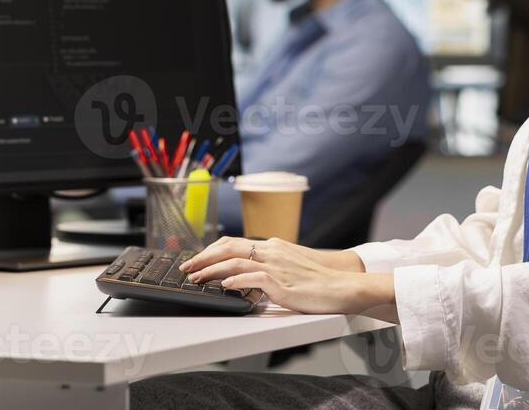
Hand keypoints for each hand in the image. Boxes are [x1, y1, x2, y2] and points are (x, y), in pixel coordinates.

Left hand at [179, 237, 392, 315]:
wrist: (342, 286)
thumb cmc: (316, 281)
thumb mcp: (289, 267)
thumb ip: (268, 267)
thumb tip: (244, 275)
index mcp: (272, 246)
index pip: (234, 242)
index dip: (211, 250)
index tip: (196, 259)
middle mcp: (272, 251)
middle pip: (229, 246)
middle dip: (203, 257)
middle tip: (187, 268)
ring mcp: (276, 265)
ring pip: (235, 260)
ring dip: (211, 270)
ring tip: (197, 278)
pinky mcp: (281, 282)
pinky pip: (253, 277)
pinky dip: (235, 279)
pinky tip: (224, 285)